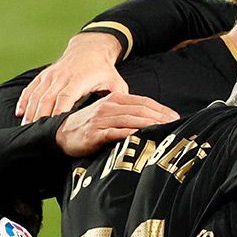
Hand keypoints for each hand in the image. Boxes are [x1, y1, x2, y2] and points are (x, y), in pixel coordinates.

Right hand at [18, 32, 127, 122]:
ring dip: (30, 111)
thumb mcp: (116, 82)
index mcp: (79, 80)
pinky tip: (20, 112)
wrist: (90, 49)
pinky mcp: (45, 75)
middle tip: (34, 132)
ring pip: (37, 94)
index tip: (54, 126)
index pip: (65, 97)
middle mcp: (62, 77)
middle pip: (47, 98)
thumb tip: (127, 115)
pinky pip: (32, 88)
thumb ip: (119, 98)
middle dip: (40, 115)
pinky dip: (25, 100)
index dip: (58, 111)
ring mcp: (51, 75)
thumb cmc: (104, 70)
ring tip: (25, 126)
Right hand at [55, 93, 178, 156]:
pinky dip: (129, 134)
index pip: (144, 102)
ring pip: (130, 120)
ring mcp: (101, 120)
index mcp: (115, 99)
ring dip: (150, 125)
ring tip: (165, 130)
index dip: (161, 110)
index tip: (176, 117)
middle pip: (140, 111)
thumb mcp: (110, 114)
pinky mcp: (94, 133)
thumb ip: (128, 114)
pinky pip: (114, 133)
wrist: (60, 133)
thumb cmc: (90, 125)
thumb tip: (152, 120)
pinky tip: (141, 137)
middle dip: (160, 118)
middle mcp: (109, 107)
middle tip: (176, 125)